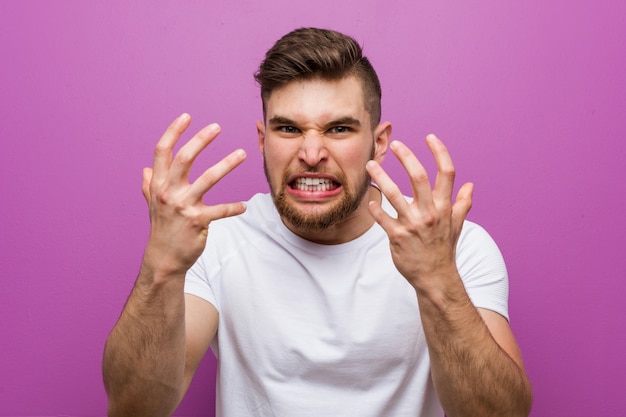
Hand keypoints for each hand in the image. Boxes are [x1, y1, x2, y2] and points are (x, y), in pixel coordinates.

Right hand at [141, 113, 246, 275]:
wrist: (164, 260)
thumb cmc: (162, 229)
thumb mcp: (152, 206)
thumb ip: (150, 186)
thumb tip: (145, 170)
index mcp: (158, 185)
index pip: (162, 152)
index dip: (173, 132)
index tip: (186, 116)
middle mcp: (168, 193)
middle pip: (184, 159)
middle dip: (201, 140)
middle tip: (217, 127)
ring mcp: (182, 207)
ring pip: (207, 179)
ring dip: (227, 164)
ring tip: (243, 153)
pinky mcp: (197, 222)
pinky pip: (220, 211)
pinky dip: (234, 208)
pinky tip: (245, 206)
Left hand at [365, 134, 472, 289]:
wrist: (436, 278)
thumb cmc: (444, 249)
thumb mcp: (456, 226)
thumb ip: (462, 204)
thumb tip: (470, 186)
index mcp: (444, 207)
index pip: (447, 173)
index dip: (440, 152)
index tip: (430, 137)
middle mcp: (430, 212)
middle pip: (420, 177)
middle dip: (407, 157)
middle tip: (396, 144)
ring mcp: (413, 224)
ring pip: (395, 194)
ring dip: (381, 177)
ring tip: (371, 165)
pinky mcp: (398, 237)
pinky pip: (382, 218)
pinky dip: (375, 208)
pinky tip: (369, 200)